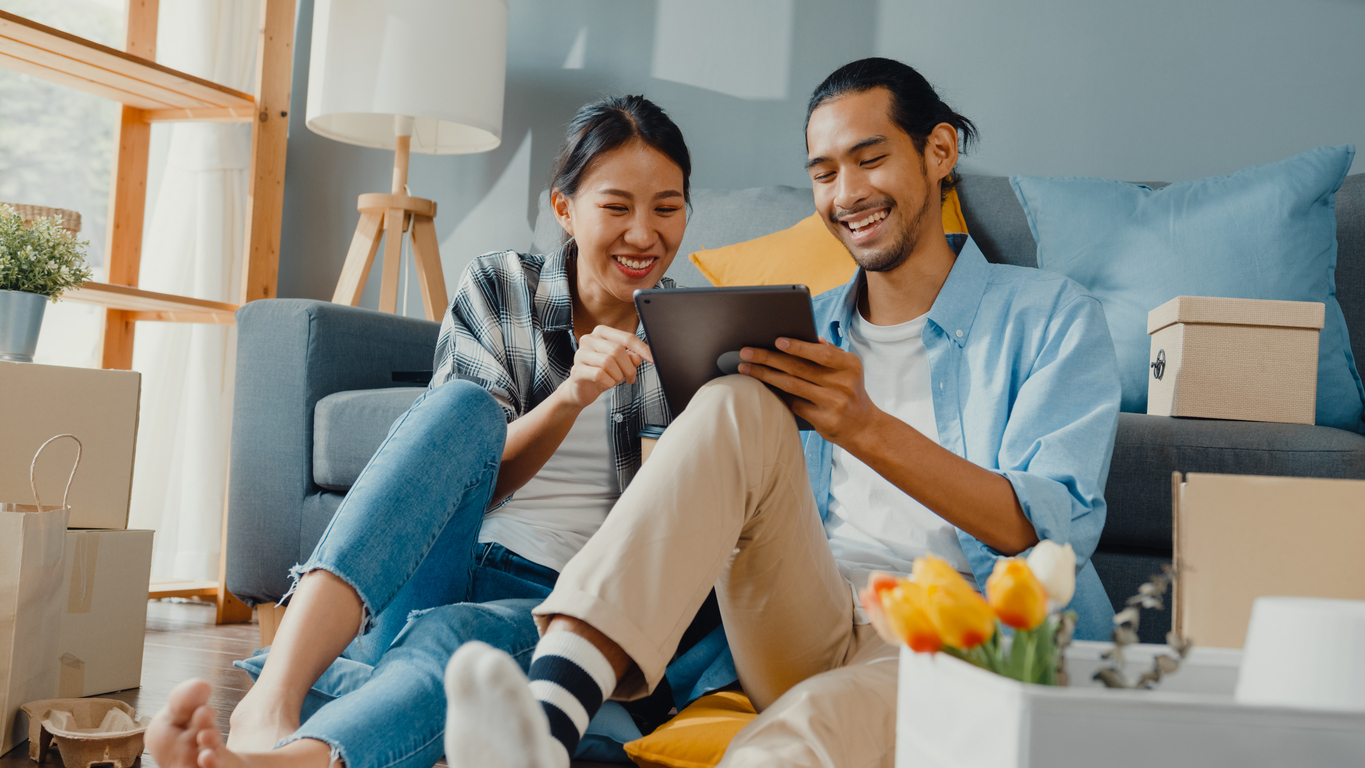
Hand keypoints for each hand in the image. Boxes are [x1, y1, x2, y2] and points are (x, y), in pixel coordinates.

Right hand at [557, 325, 653, 407]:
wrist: (582, 389)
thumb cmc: (603, 372)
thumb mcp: (621, 364)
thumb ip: (630, 357)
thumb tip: (638, 357)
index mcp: (601, 332)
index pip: (627, 337)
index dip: (642, 349)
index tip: (654, 359)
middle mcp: (589, 339)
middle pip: (618, 350)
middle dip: (628, 368)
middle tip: (630, 377)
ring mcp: (580, 354)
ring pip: (608, 363)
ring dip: (617, 376)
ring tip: (615, 380)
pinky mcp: (576, 370)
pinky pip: (599, 375)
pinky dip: (608, 382)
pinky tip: (606, 384)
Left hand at [738, 337, 879, 443]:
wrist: (862, 426)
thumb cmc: (849, 391)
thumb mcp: (848, 369)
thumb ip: (831, 353)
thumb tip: (811, 337)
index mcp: (849, 365)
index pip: (820, 353)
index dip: (798, 347)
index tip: (776, 341)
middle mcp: (843, 384)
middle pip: (799, 368)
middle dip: (769, 358)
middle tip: (746, 352)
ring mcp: (833, 403)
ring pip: (791, 385)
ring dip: (765, 375)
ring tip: (745, 368)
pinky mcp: (823, 420)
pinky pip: (793, 403)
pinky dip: (776, 394)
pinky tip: (759, 386)